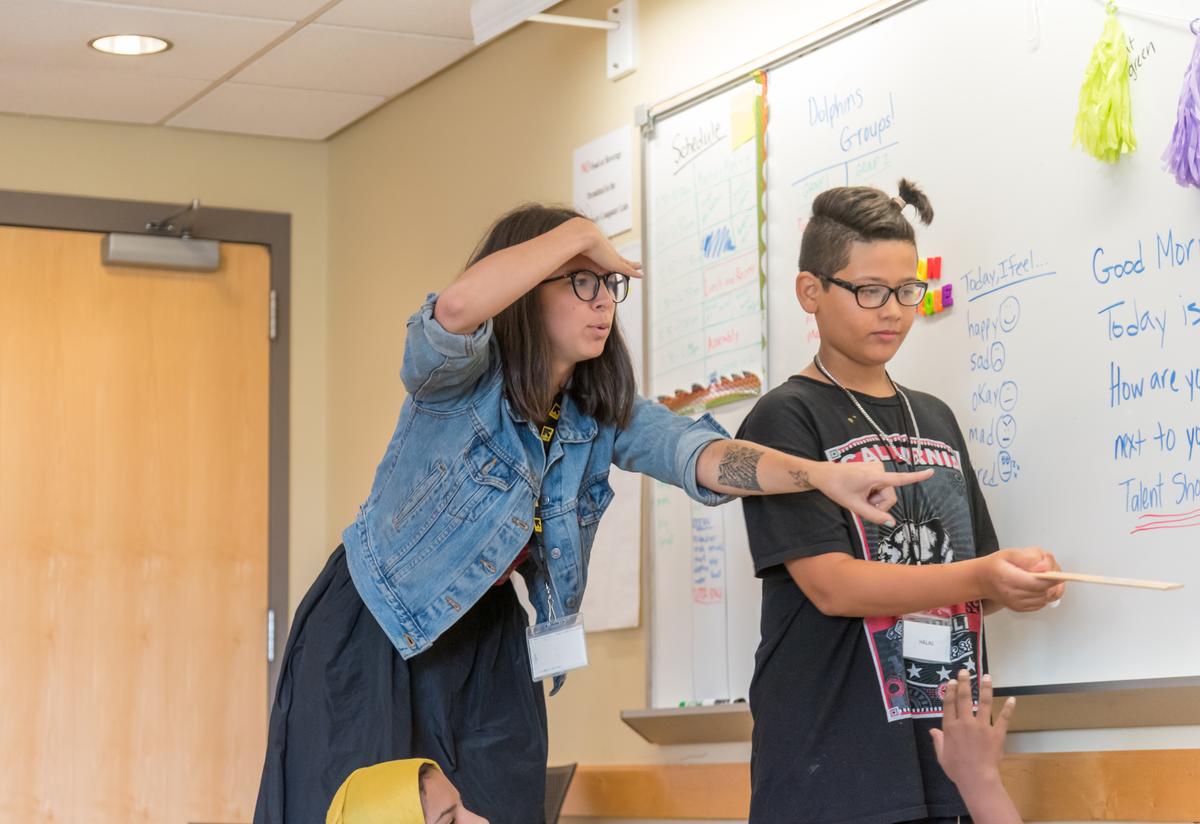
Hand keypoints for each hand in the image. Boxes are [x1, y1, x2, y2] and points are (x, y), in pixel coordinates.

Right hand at [571, 217, 642, 279]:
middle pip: (620, 258)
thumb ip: (566, 254)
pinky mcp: (615, 263)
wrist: (581, 235)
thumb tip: (555, 253)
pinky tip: (641, 275)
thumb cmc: (573, 241)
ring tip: (640, 266)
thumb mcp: (571, 250)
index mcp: (599, 249)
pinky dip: (634, 272)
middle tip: (635, 263)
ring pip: (626, 263)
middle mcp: (607, 252)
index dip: (612, 259)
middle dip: (627, 261)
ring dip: (633, 265)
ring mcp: (612, 257)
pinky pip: (627, 270)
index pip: (608, 255)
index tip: (615, 260)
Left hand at [808, 461, 933, 526]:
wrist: (824, 475)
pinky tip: (860, 489)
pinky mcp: (875, 468)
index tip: (931, 471)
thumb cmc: (837, 488)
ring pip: (885, 492)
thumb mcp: (854, 506)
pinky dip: (873, 492)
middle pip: (890, 496)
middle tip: (862, 503)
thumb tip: (891, 523)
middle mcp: (879, 469)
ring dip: (874, 498)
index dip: (916, 477)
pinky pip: (881, 486)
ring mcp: (877, 467)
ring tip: (859, 495)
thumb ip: (873, 516)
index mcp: (874, 477)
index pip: (899, 478)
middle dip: (879, 504)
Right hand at [930, 671, 1013, 791]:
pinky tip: (1012, 699)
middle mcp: (965, 722)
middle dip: (964, 683)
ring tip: (986, 676)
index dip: (950, 691)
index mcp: (951, 727)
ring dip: (985, 688)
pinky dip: (1008, 709)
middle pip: (964, 698)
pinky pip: (1003, 718)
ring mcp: (982, 726)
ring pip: (984, 703)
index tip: (952, 681)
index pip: (949, 704)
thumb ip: (938, 741)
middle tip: (965, 671)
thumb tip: (933, 730)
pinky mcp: (996, 733)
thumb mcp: (941, 755)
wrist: (977, 779)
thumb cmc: (957, 769)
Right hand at [979, 547, 1062, 611]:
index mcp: (1008, 578)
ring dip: (1051, 587)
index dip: (1052, 579)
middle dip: (1054, 579)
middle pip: (1044, 590)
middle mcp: (1012, 594)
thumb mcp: (1010, 552)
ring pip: (1046, 597)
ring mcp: (1017, 604)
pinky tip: (1039, 585)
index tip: (1059, 573)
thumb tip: (1045, 567)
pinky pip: (1043, 602)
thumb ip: (1030, 557)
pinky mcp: (1021, 609)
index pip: (1037, 583)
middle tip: (1050, 568)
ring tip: (1044, 575)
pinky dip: (1046, 593)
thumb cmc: (996, 565)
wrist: (981, 580)